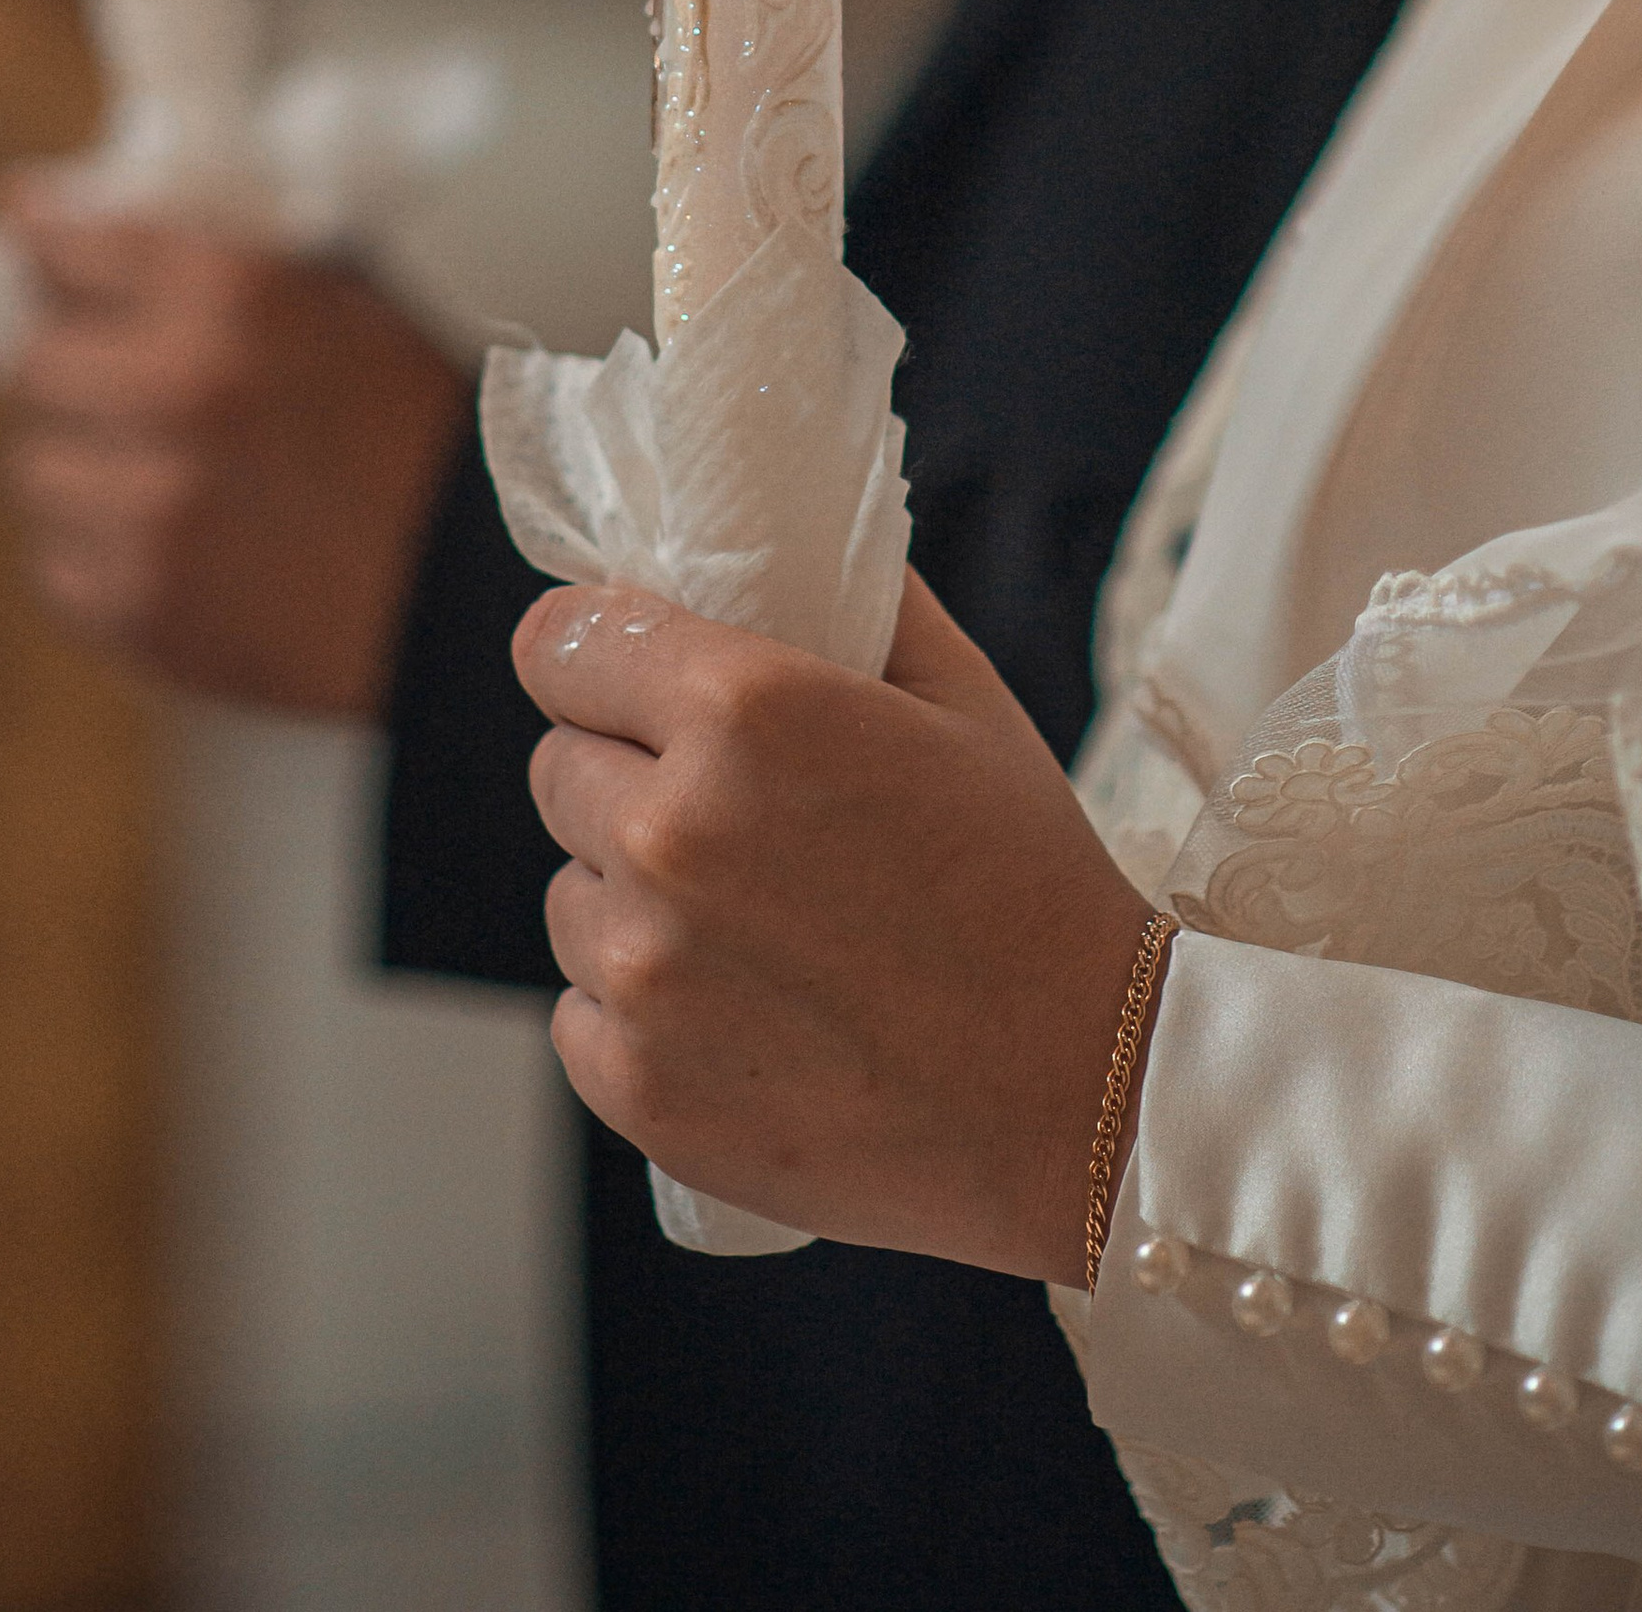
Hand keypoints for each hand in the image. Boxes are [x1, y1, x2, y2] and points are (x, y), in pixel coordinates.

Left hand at [0, 185, 468, 717]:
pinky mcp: (133, 605)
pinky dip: (98, 552)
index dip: (45, 238)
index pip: (75, 247)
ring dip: (80, 465)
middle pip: (33, 362)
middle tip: (109, 378)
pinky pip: (56, 562)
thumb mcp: (347, 306)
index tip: (24, 228)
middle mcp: (175, 391)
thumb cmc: (419, 439)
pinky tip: (172, 546)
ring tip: (154, 477)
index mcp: (233, 297)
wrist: (468, 600)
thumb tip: (104, 227)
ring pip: (34, 468)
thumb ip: (228, 263)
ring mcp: (146, 507)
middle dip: (69, 365)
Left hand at [514, 570, 1157, 1284]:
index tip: (624, 678)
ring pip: (569, 894)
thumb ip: (849, 600)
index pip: (559, 644)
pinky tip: (742, 1010)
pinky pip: (580, 1013)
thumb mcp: (960, 697)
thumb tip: (768, 548)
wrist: (1082, 1094)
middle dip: (625, 774)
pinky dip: (638, 1012)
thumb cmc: (1028, 883)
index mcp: (742, 711)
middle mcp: (671, 833)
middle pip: (559, 767)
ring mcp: (645, 973)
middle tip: (728, 813)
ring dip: (630, 897)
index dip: (592, 656)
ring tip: (751, 924)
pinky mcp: (638, 1087)